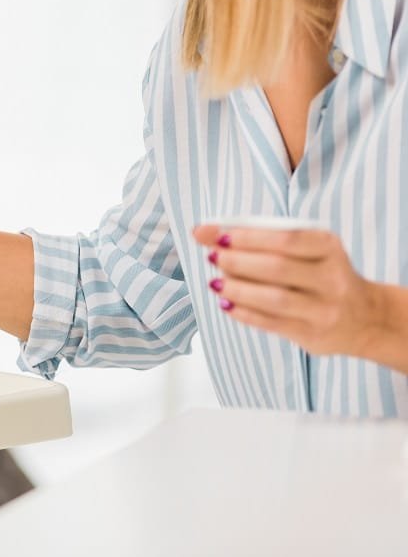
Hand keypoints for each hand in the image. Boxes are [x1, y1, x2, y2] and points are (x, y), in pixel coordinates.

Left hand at [192, 224, 383, 356]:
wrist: (365, 318)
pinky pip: (271, 323)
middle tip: (213, 257)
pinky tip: (226, 303)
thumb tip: (201, 231)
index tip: (218, 236)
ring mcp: (325, 309)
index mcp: (328, 247)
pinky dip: (243, 312)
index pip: (285, 238)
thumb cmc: (319, 274)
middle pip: (277, 267)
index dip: (248, 237)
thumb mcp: (303, 249)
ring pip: (274, 298)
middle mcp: (332, 277)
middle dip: (238, 261)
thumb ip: (256, 238)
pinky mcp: (313, 334)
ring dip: (237, 288)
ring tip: (214, 282)